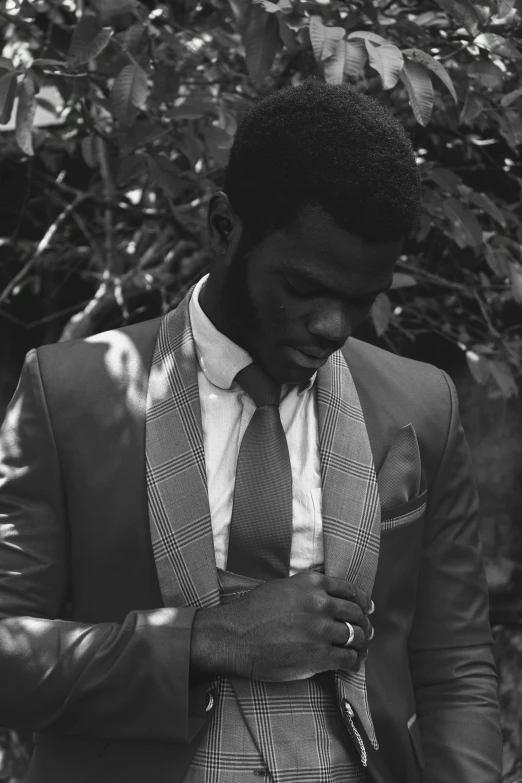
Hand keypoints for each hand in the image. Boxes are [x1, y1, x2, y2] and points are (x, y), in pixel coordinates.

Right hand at [190, 572, 373, 681]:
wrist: (233, 636)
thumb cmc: (253, 612)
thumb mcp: (283, 587)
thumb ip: (307, 589)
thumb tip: (328, 597)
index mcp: (312, 582)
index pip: (350, 589)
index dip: (362, 600)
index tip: (367, 608)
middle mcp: (320, 602)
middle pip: (356, 613)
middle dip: (364, 624)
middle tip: (366, 632)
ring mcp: (320, 630)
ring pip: (356, 636)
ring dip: (362, 644)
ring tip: (362, 649)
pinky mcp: (318, 655)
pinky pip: (348, 658)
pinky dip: (355, 662)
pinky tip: (353, 663)